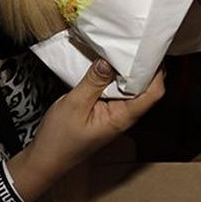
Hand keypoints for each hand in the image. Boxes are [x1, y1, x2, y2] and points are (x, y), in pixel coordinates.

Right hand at [19, 59, 164, 187]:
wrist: (45, 159)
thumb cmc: (59, 138)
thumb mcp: (74, 105)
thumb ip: (94, 81)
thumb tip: (109, 60)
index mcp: (123, 117)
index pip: (153, 93)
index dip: (156, 71)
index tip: (148, 50)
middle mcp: (126, 114)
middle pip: (147, 87)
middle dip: (144, 65)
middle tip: (136, 43)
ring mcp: (117, 112)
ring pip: (133, 87)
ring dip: (130, 70)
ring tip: (124, 48)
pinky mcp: (108, 109)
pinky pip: (119, 89)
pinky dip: (116, 76)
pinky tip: (110, 63)